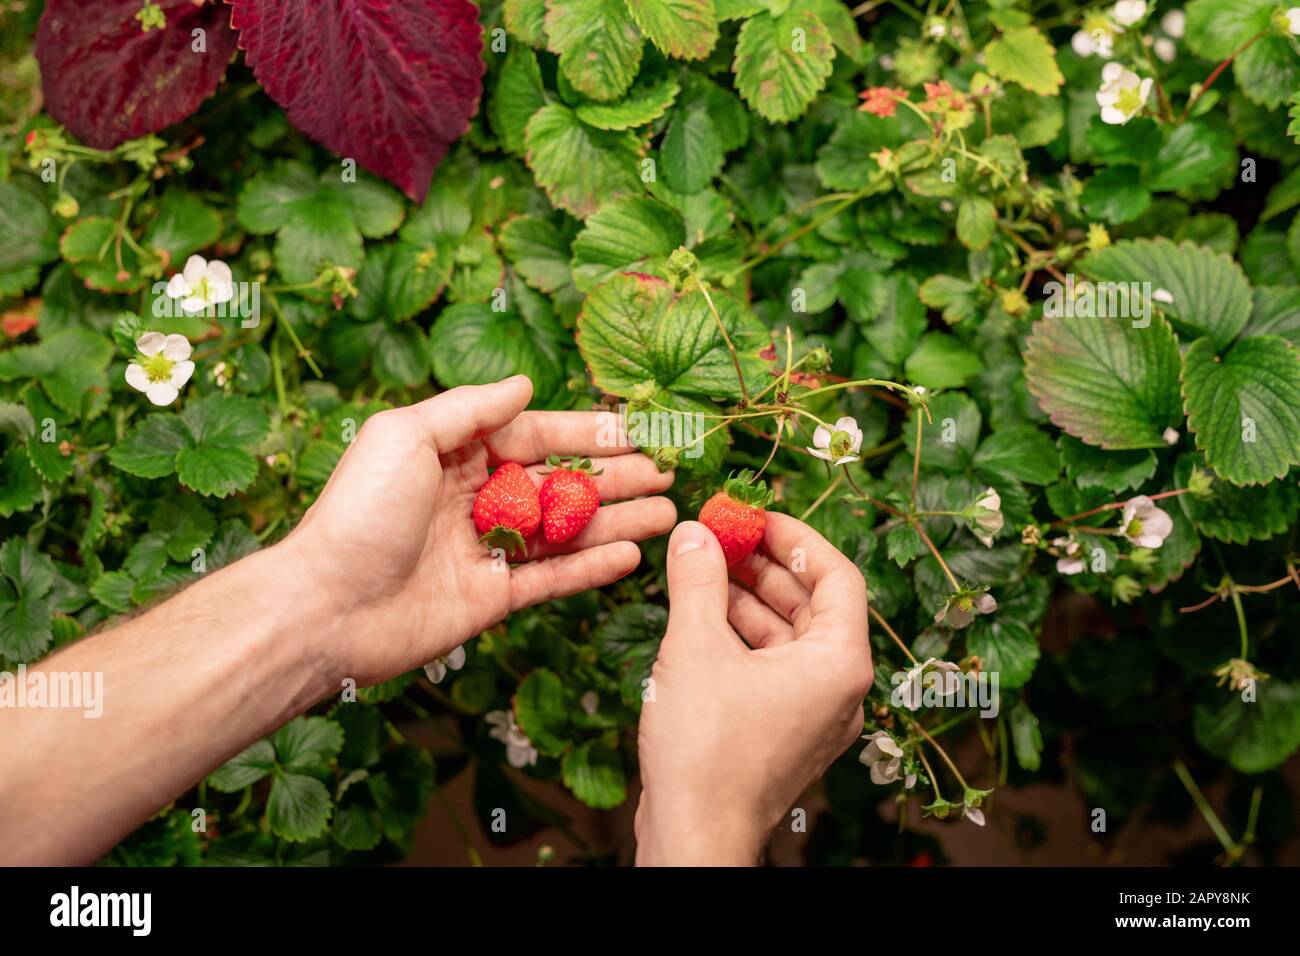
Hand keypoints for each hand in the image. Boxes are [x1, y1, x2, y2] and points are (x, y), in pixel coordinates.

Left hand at [282, 375, 675, 686]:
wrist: (325, 605)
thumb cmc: (360, 512)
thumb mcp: (407, 436)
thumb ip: (470, 408)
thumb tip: (525, 383)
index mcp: (455, 454)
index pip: (537, 435)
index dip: (588, 433)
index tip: (637, 430)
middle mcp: (475, 498)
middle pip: (560, 482)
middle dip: (615, 477)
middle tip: (669, 472)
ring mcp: (486, 550)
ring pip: (565, 531)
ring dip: (617, 520)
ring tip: (667, 512)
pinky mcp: (491, 598)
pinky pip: (551, 579)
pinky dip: (591, 568)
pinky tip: (631, 556)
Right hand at [634, 513, 871, 864]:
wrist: (694, 837)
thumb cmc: (705, 748)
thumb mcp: (696, 647)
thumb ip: (698, 580)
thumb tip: (694, 532)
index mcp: (839, 662)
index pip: (837, 575)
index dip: (795, 536)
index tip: (753, 513)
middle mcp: (838, 687)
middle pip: (812, 603)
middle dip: (765, 564)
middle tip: (720, 534)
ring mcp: (813, 713)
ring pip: (788, 635)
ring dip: (747, 598)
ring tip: (701, 568)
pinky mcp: (784, 731)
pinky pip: (772, 666)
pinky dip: (741, 637)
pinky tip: (700, 616)